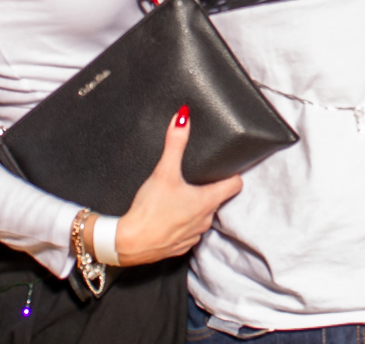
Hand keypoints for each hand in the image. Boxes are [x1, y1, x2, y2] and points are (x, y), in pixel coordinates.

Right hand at [108, 107, 242, 265]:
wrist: (129, 243)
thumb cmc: (149, 210)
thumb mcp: (163, 172)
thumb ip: (175, 143)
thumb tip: (183, 118)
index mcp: (207, 201)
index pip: (235, 185)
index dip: (232, 174)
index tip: (227, 168)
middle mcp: (205, 220)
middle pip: (217, 200)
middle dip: (209, 189)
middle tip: (197, 178)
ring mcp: (194, 235)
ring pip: (202, 217)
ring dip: (195, 208)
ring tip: (180, 196)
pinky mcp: (180, 246)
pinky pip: (188, 232)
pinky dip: (182, 223)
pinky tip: (169, 215)